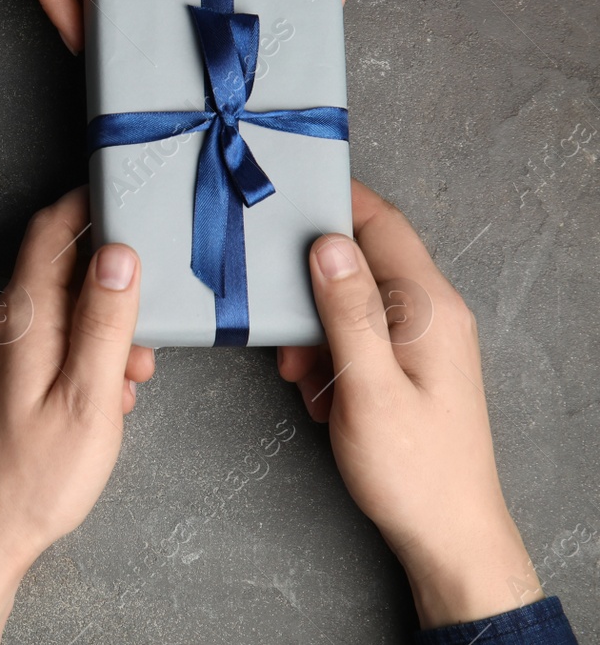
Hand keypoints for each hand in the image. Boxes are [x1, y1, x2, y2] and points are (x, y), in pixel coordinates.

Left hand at [0, 187, 155, 643]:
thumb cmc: (30, 479)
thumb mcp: (88, 399)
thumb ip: (104, 320)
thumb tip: (117, 253)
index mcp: (19, 317)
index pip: (50, 230)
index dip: (87, 204)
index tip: (124, 193)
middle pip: (57, 274)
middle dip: (108, 295)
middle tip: (142, 342)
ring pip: (52, 316)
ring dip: (95, 336)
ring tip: (123, 388)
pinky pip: (37, 347)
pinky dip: (72, 360)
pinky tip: (93, 403)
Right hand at [280, 180, 539, 627]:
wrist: (447, 535)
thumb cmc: (413, 470)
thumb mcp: (368, 387)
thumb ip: (347, 312)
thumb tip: (327, 246)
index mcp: (430, 309)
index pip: (383, 225)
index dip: (337, 200)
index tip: (286, 193)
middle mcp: (432, 315)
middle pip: (360, 262)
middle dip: (310, 287)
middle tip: (280, 326)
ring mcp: (421, 341)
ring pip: (350, 303)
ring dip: (314, 330)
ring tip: (301, 376)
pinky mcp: (407, 366)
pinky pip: (356, 337)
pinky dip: (327, 356)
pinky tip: (318, 393)